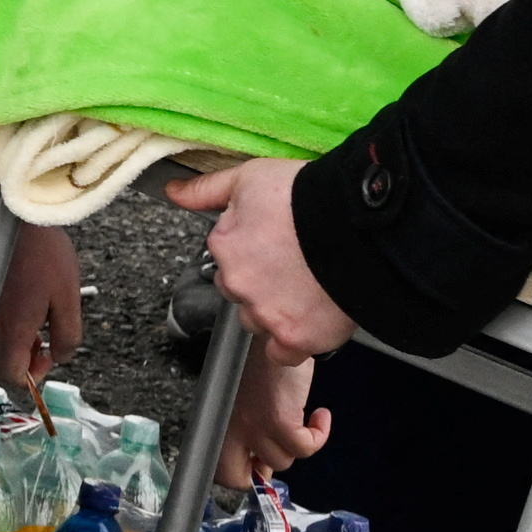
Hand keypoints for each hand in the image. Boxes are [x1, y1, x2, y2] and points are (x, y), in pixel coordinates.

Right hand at [0, 220, 85, 392]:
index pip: (11, 374)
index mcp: (14, 329)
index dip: (33, 376)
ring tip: (37, 326)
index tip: (49, 358)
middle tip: (42, 347)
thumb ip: (68, 336)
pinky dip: (7, 331)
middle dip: (20, 365)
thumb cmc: (45, 255)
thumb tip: (61, 356)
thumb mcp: (69, 300)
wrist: (19, 221)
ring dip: (14, 347)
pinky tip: (26, 310)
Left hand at [163, 157, 353, 360]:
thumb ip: (206, 190)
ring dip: (274, 311)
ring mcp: (266, 314)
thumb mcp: (249, 178)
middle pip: (239, 291)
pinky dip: (293, 341)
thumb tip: (173, 193)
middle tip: (292, 266)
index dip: (251, 249)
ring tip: (306, 289)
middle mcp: (238, 284)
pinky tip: (309, 319)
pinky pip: (284, 353)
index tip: (274, 242)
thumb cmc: (307, 197)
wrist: (359, 225)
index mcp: (223, 246)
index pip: (225, 257)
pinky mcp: (296, 338)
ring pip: (259, 321)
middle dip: (259, 282)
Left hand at [223, 347, 330, 489]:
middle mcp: (232, 427)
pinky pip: (305, 447)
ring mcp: (255, 425)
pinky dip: (319, 436)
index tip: (260, 463)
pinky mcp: (280, 420)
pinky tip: (320, 417)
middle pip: (237, 477)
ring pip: (282, 461)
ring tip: (303, 420)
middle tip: (279, 449)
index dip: (242, 473)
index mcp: (219, 421)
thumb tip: (262, 457)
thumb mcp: (245, 395)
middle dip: (261, 471)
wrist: (276, 331)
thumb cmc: (262, 357)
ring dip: (298, 444)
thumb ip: (247, 424)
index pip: (219, 470)